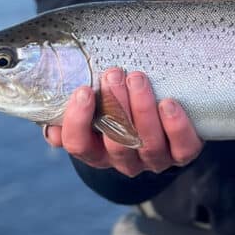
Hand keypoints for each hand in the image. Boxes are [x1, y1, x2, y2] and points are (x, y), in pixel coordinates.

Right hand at [42, 68, 202, 175]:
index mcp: (97, 150)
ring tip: (138, 78)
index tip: (83, 90)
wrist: (165, 114)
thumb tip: (52, 116)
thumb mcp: (94, 103)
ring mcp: (155, 159)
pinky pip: (182, 148)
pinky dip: (175, 127)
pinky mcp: (183, 153)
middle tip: (114, 74)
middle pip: (117, 142)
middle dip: (115, 106)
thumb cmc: (121, 104)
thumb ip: (71, 107)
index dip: (78, 121)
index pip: (79, 145)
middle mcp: (125, 160)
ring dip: (142, 109)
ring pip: (147, 144)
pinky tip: (169, 103)